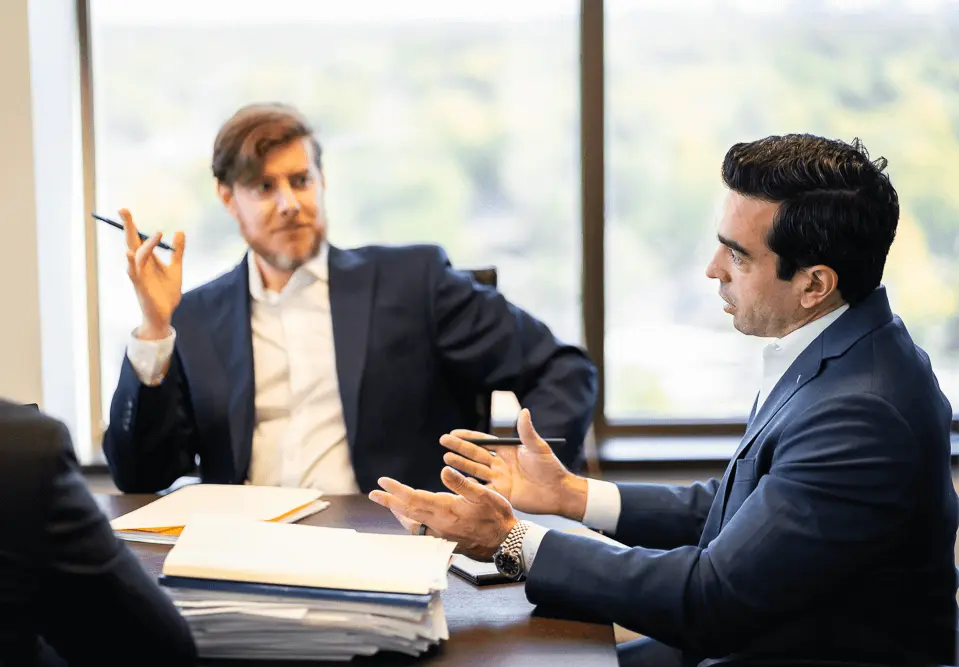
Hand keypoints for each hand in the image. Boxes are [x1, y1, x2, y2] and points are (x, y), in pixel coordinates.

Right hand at [121, 209, 185, 338]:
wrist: (165, 314)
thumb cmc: (166, 292)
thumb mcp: (176, 268)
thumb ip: (177, 251)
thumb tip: (180, 231)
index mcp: (147, 260)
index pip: (139, 238)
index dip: (132, 225)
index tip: (124, 209)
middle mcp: (140, 265)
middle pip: (132, 242)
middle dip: (128, 226)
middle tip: (123, 209)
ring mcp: (139, 275)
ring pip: (137, 257)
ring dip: (145, 246)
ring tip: (157, 235)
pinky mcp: (141, 286)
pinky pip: (134, 273)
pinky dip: (132, 264)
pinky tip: (130, 254)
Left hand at [369, 467, 516, 560]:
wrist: (505, 542)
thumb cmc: (497, 517)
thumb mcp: (484, 495)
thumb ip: (462, 483)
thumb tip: (443, 471)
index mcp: (446, 509)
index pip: (413, 498)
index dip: (396, 490)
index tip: (382, 482)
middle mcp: (439, 524)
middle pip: (407, 512)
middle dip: (390, 502)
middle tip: (374, 494)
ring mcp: (441, 534)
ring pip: (412, 524)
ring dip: (399, 513)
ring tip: (391, 504)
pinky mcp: (446, 540)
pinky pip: (421, 531)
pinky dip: (411, 523)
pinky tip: (412, 519)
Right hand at [440, 408, 587, 519]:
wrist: (558, 493)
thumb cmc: (551, 468)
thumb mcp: (538, 448)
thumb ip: (527, 432)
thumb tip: (524, 411)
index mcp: (508, 451)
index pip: (484, 441)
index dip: (469, 437)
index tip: (454, 433)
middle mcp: (501, 463)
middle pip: (475, 454)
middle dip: (459, 447)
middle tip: (443, 441)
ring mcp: (499, 479)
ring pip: (475, 470)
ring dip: (460, 463)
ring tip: (445, 458)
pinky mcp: (500, 493)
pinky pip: (481, 489)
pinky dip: (469, 485)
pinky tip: (456, 481)